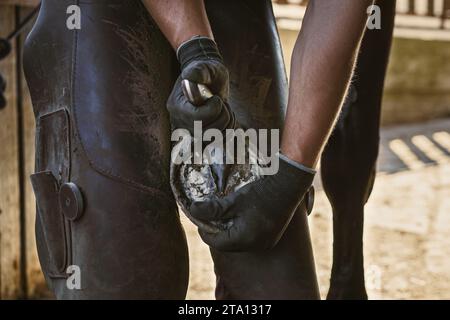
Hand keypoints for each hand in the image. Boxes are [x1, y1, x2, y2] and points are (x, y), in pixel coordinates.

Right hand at [167, 36, 232, 133]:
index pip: (197, 118)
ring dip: (227, 122)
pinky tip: (226, 117)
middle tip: (222, 101)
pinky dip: (228, 130)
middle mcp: (180, 123)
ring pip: (214, 139)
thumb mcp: (204, 67)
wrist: (209, 80)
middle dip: (222, 115)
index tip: (216, 97)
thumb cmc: (207, 72)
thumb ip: (197, 72)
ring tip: (224, 108)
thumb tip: (189, 81)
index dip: (213, 109)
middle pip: (206, 132)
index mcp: (177, 106)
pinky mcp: (202, 137)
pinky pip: (219, 142)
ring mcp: (191, 132)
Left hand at [189, 154, 315, 251]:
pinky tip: (239, 217)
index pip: (218, 242)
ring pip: (241, 241)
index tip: (199, 222)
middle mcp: (257, 244)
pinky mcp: (272, 235)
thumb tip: (193, 210)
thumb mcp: (233, 200)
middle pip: (229, 244)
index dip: (205, 233)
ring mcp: (267, 241)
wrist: (288, 185)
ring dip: (230, 231)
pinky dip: (242, 230)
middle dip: (218, 233)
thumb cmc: (260, 193)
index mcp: (245, 239)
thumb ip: (212, 209)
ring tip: (223, 218)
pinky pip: (252, 238)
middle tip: (209, 220)